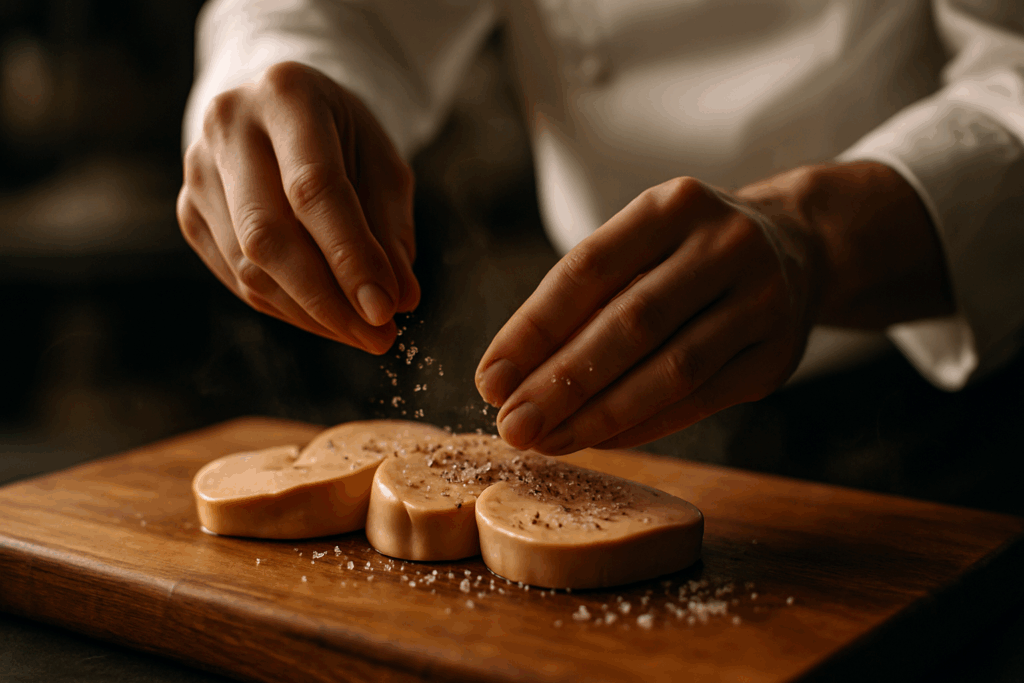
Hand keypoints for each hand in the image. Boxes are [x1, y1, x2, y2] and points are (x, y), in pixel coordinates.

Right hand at [176, 61, 418, 353]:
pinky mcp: (189, 212)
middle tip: (378, 336)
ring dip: (310, 314)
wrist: (284, 112)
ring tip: (361, 332)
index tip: (385, 310)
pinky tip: (326, 318)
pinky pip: (236, 279)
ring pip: (248, 268)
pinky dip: (287, 309)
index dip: (350, 258)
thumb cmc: (344, 138)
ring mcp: (198, 172)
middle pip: (267, 235)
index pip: (314, 190)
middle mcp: (228, 126)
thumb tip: (399, 299)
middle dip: (327, 300)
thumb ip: (390, 230)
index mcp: (286, 94)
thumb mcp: (383, 167)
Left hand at [475, 175, 820, 451]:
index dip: (533, 329)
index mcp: (673, 207)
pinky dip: (643, 426)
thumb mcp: (640, 244)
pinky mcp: (777, 356)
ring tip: (547, 441)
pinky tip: (599, 439)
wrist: (798, 249)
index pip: (588, 269)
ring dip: (600, 415)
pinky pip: (700, 402)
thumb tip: (508, 376)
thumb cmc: (686, 254)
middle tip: (512, 426)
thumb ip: (582, 299)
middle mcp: (725, 245)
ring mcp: (762, 300)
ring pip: (672, 371)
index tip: (490, 379)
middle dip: (562, 383)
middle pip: (631, 323)